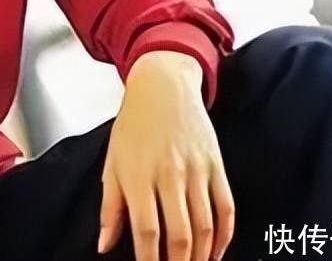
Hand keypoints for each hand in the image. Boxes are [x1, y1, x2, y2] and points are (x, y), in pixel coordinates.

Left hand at [97, 50, 233, 260]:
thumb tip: (105, 245)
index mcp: (138, 175)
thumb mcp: (113, 163)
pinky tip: (216, 251)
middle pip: (179, 235)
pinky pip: (226, 207)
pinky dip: (225, 235)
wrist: (163, 87)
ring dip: (201, 255)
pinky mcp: (216, 164)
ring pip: (205, 226)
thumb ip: (110, 208)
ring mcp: (196, 170)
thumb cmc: (134, 126)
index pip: (146, 232)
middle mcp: (169, 174)